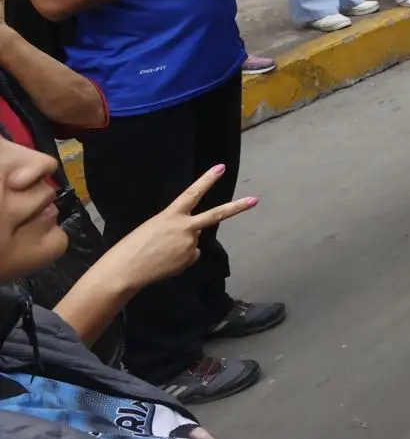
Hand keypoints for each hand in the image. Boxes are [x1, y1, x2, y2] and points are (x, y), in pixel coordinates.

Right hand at [88, 165, 255, 294]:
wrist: (125, 271)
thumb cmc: (132, 247)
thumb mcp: (154, 227)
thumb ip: (177, 226)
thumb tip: (195, 235)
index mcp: (171, 215)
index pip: (192, 193)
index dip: (207, 179)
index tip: (221, 167)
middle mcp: (185, 228)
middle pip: (216, 215)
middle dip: (237, 207)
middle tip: (255, 200)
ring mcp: (190, 244)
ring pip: (194, 240)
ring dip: (181, 244)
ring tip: (161, 252)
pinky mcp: (190, 259)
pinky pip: (190, 255)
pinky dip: (181, 258)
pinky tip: (165, 261)